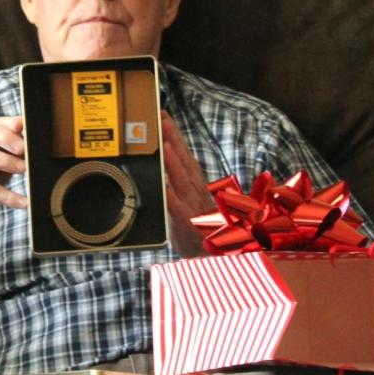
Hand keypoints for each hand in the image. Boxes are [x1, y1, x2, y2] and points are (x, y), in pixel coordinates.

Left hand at [161, 111, 214, 256]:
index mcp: (196, 185)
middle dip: (173, 139)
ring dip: (174, 162)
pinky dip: (171, 196)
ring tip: (165, 144)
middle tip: (162, 119)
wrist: (211, 258)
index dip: (174, 135)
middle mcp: (196, 191)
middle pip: (183, 161)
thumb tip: (167, 166)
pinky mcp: (187, 223)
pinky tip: (163, 185)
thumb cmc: (198, 229)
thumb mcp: (190, 203)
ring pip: (182, 180)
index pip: (184, 155)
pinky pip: (177, 208)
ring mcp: (192, 206)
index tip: (164, 116)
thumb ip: (181, 185)